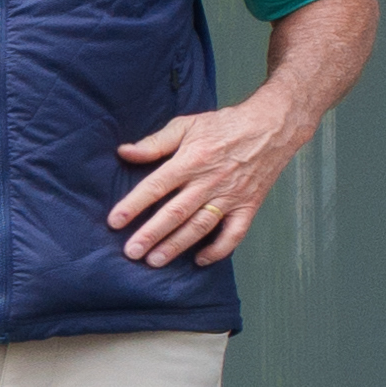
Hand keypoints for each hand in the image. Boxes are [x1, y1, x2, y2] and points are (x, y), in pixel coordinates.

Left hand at [107, 87, 321, 265]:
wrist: (272, 126)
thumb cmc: (224, 125)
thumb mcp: (186, 125)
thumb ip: (155, 143)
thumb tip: (124, 152)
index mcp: (191, 160)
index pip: (157, 186)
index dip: (134, 204)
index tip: (114, 222)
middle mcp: (210, 181)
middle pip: (176, 212)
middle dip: (152, 234)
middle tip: (131, 252)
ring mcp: (231, 196)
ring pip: (200, 226)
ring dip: (177, 245)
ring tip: (155, 261)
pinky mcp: (249, 205)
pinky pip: (235, 233)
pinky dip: (219, 249)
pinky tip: (199, 260)